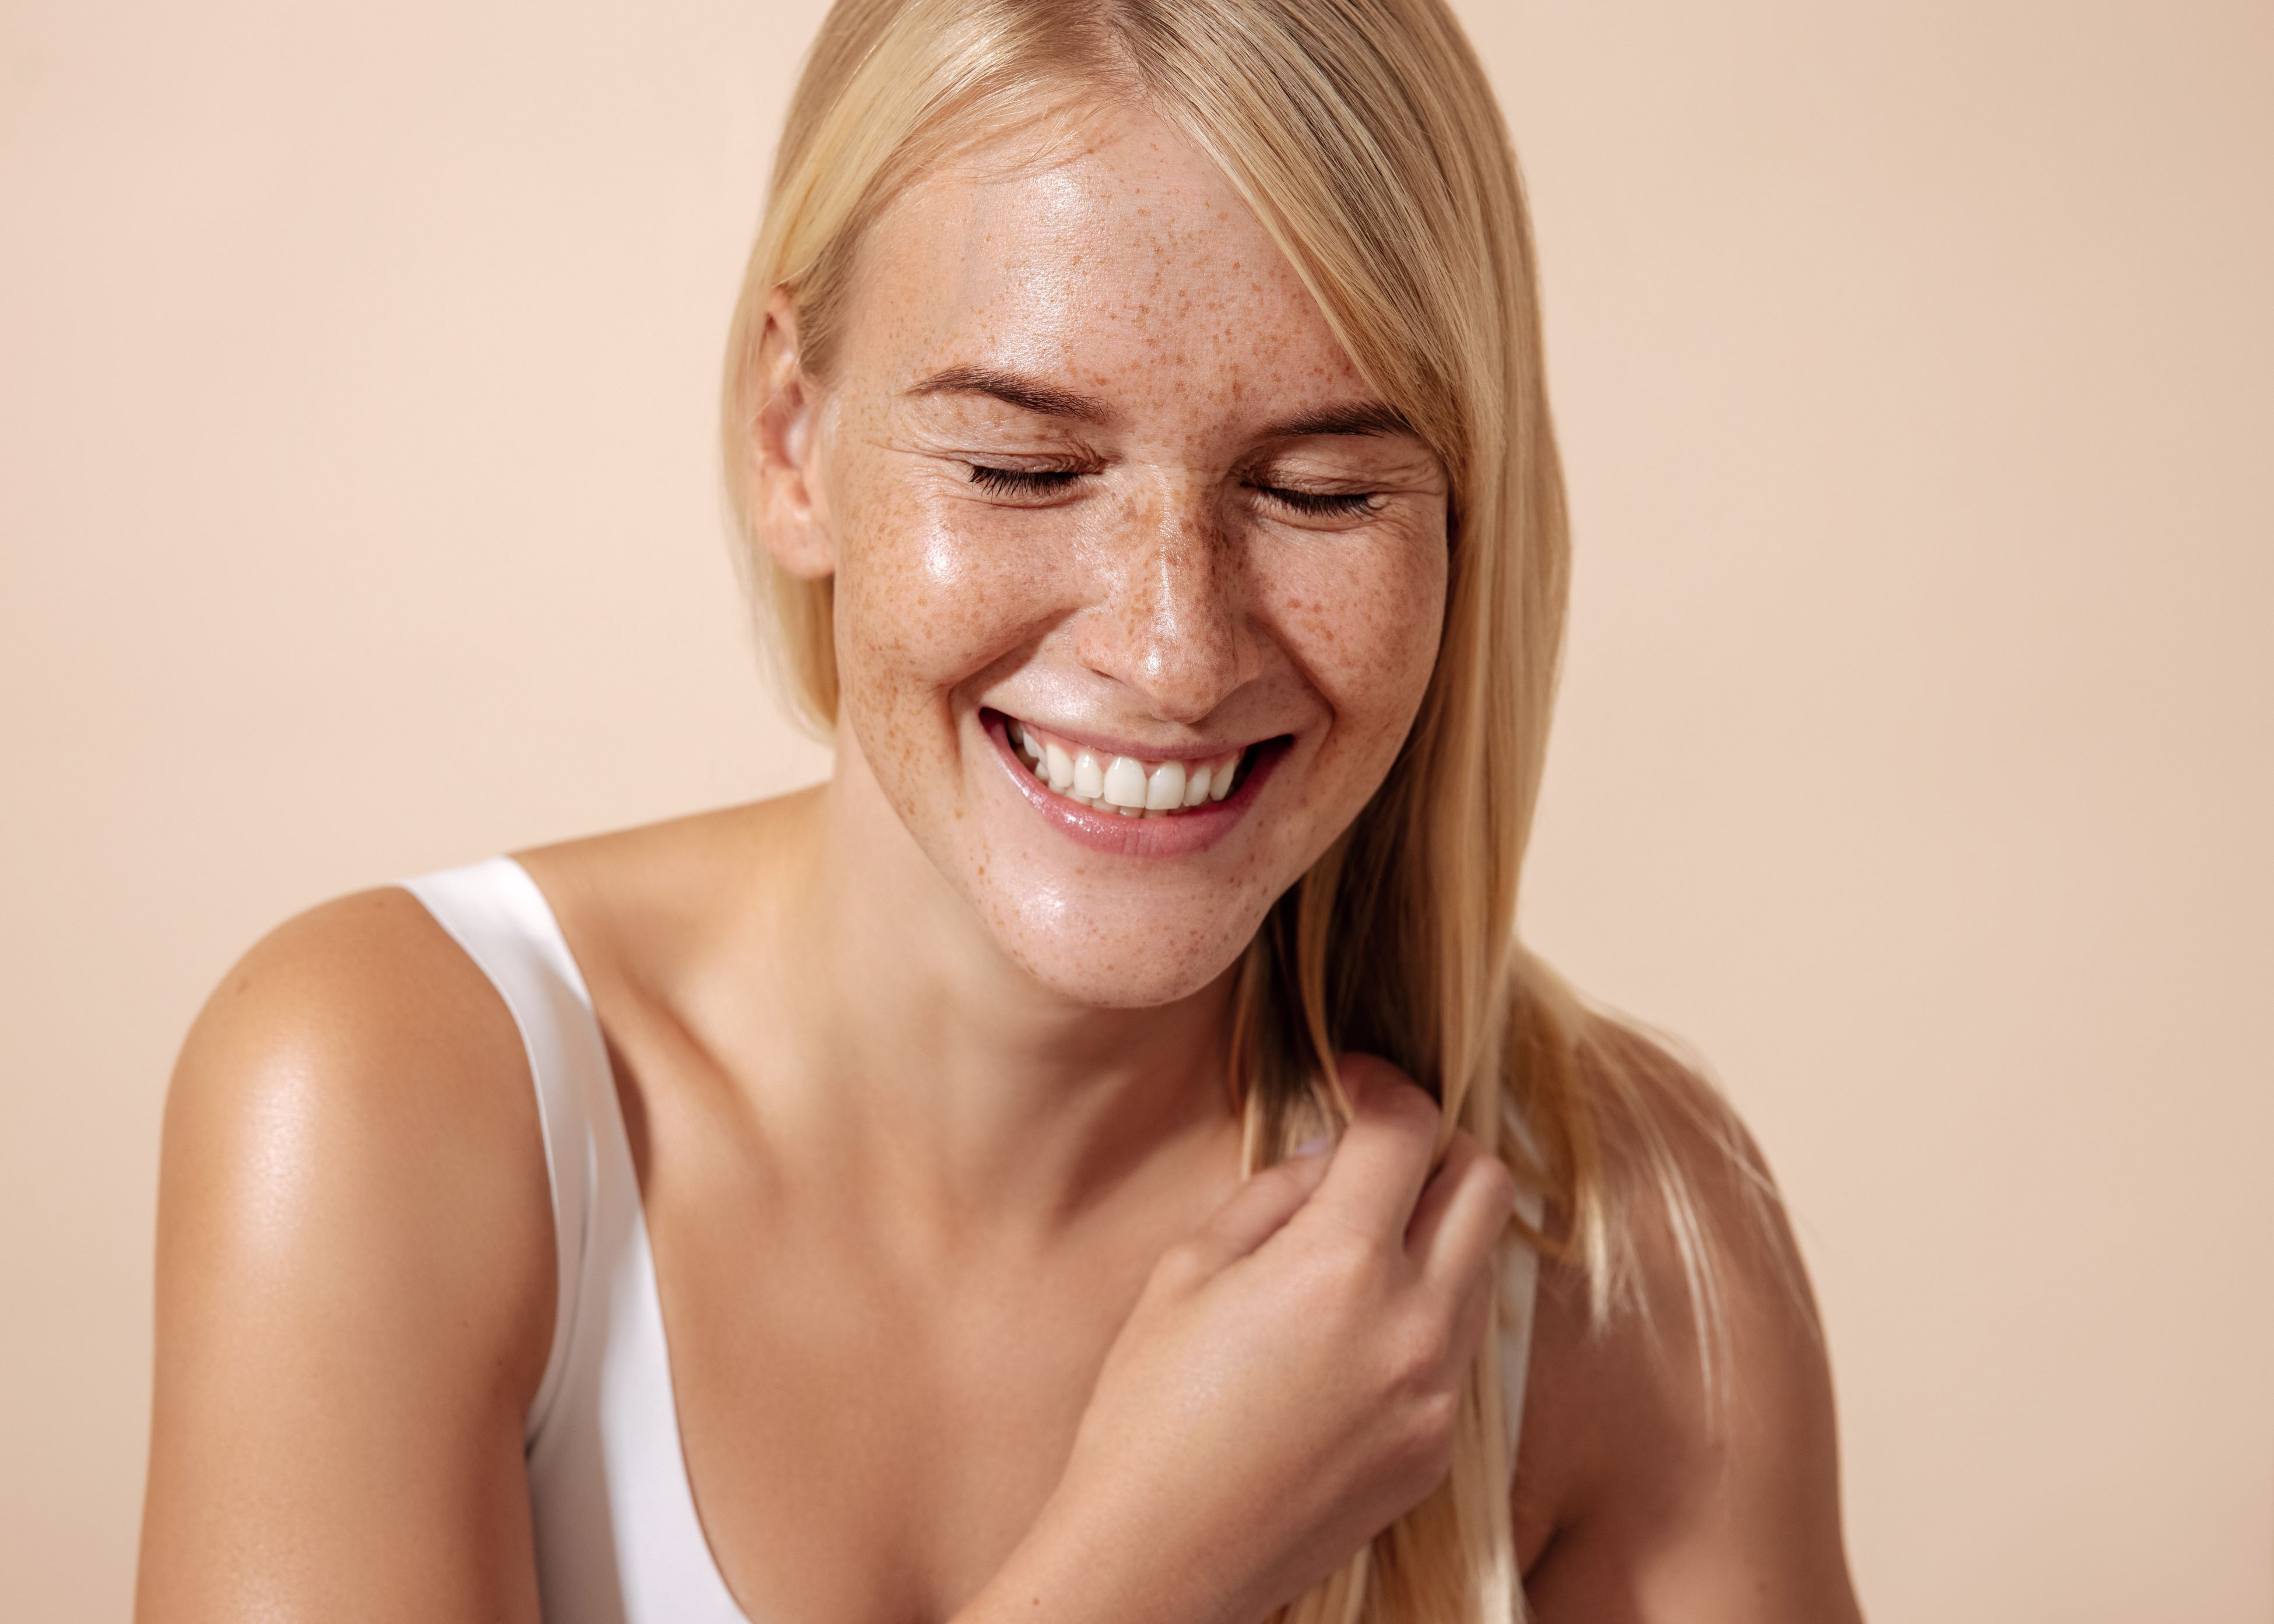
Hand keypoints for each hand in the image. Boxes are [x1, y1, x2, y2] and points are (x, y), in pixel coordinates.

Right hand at [968, 1055, 1516, 1623]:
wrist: (1160, 1561)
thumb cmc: (1147, 1413)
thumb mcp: (1189, 1271)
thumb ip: (1274, 1197)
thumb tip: (1330, 1159)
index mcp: (1340, 1267)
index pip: (1409, 1131)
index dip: (1383, 1084)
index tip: (1355, 1081)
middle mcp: (1412, 1326)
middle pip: (1486, 1184)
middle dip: (1438, 1147)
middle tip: (1378, 1151)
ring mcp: (1435, 1396)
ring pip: (1482, 1265)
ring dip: (1437, 1230)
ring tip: (1357, 1243)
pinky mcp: (1434, 1450)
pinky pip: (1458, 1347)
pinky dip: (1424, 1310)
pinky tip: (1352, 1329)